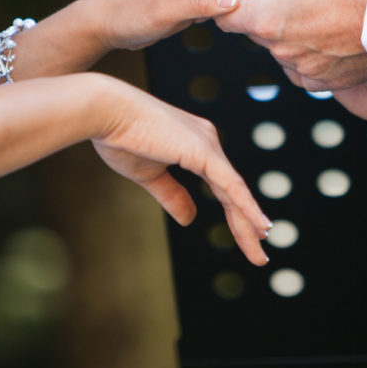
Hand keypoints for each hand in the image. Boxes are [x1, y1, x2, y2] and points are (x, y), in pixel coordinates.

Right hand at [92, 80, 271, 265]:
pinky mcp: (203, 152)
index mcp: (196, 145)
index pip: (224, 187)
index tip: (248, 237)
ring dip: (249, 226)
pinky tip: (259, 227)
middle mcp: (208, 141)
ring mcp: (209, 145)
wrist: (106, 112)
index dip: (237, 214)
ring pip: (235, 193)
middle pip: (233, 192)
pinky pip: (231, 186)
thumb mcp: (149, 175)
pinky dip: (247, 208)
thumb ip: (172, 195)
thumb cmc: (121, 137)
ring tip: (260, 255)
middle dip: (247, 226)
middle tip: (259, 255)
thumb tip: (190, 219)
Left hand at [95, 0, 256, 50]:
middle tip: (273, 31)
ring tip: (267, 29)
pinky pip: (231, 3)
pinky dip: (240, 15)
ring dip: (254, 10)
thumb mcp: (165, 12)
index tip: (271, 24)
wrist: (111, 20)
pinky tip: (249, 26)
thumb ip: (200, 4)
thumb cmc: (131, 15)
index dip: (261, 3)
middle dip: (261, 6)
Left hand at [216, 0, 366, 90]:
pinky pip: (306, 69)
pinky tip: (333, 37)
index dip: (233, 3)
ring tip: (325, 14)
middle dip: (269, 15)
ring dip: (293, 35)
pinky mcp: (326, 82)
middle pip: (258, 33)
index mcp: (268, 18)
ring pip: (284, 50)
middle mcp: (280, 49)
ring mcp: (304, 69)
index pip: (228, 16)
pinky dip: (312, 55)